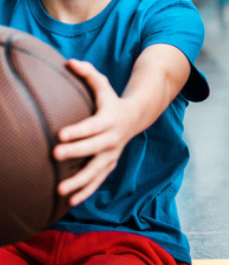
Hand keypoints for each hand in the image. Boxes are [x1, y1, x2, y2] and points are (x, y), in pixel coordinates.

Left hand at [53, 59, 134, 205]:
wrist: (136, 118)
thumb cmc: (112, 101)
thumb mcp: (104, 85)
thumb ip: (88, 74)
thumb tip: (70, 62)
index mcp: (109, 120)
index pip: (92, 126)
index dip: (77, 131)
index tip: (60, 134)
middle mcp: (112, 139)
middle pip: (93, 148)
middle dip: (75, 152)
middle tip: (55, 156)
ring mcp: (112, 154)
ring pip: (96, 170)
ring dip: (79, 181)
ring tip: (60, 190)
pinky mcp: (110, 164)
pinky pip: (98, 180)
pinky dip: (86, 191)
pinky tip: (71, 201)